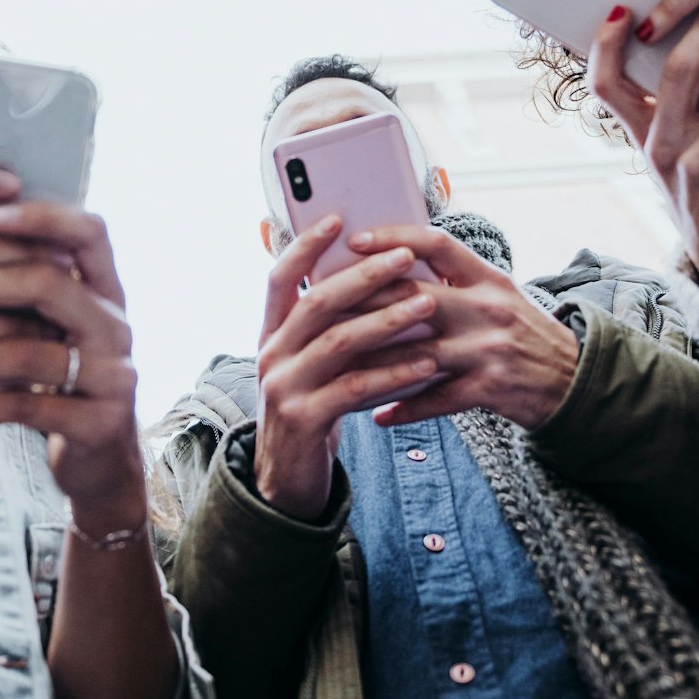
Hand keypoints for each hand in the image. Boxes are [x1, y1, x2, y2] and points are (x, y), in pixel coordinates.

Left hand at [0, 203, 151, 529]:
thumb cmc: (55, 376)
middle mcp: (116, 325)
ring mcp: (114, 375)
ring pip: (31, 352)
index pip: (88, 232)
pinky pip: (25, 405)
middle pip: (53, 283)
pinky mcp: (98, 422)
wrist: (98, 456)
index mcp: (105, 288)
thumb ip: (19, 284)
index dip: (44, 216)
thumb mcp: (48, 324)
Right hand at [250, 217, 442, 519]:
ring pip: (338, 342)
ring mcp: (283, 388)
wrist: (287, 479)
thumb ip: (330, 328)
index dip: (305, 246)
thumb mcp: (311, 364)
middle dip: (364, 276)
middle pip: (316, 303)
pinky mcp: (304, 419)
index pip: (280, 278)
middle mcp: (270, 355)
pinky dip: (393, 373)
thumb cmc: (313, 408)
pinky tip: (426, 363)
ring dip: (387, 320)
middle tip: (406, 257)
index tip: (337, 218)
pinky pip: (354, 387)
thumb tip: (377, 278)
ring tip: (427, 304)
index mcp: (271, 334)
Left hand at [341, 226, 578, 430]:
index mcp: (488, 277)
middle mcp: (488, 307)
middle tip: (322, 306)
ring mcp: (489, 349)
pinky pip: (436, 399)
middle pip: (415, 297)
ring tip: (334, 366)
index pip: (437, 243)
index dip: (394, 237)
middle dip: (364, 302)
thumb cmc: (524, 333)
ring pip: (416, 353)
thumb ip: (455, 279)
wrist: (574, 381)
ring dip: (371, 362)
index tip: (354, 240)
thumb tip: (394, 263)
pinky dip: (403, 408)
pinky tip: (376, 414)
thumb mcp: (497, 294)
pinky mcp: (490, 388)